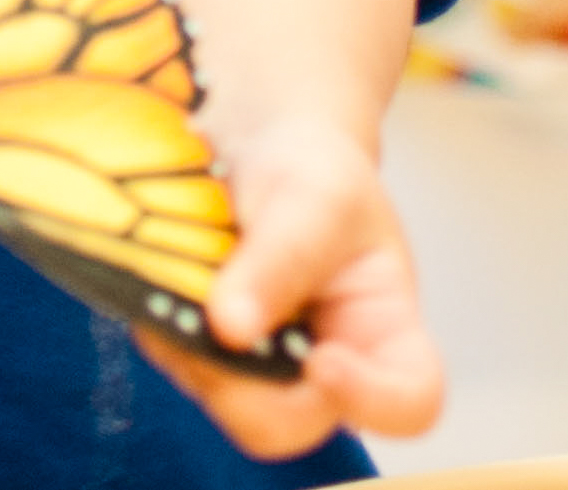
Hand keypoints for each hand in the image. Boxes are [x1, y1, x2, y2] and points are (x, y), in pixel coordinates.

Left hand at [138, 117, 442, 458]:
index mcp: (387, 334)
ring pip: (216, 391)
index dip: (372, 400)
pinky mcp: (203, 350)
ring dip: (189, 330)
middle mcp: (324, 372)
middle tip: (211, 306)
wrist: (261, 144)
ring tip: (188, 251)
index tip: (324, 361)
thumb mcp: (315, 195)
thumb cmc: (313, 170)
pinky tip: (163, 257)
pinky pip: (172, 352)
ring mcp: (258, 368)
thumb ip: (283, 257)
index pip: (409, 401)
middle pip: (286, 422)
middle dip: (238, 373)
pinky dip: (158, 308)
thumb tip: (230, 330)